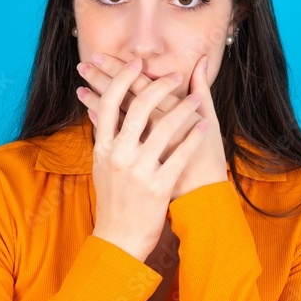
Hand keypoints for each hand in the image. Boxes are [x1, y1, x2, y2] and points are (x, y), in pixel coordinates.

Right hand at [81, 56, 208, 260]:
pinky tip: (204, 124)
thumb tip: (96, 106)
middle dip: (158, 86)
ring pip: (163, 129)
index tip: (137, 62)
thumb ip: (103, 134)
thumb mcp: (101, 165)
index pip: (110, 103)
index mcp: (103, 148)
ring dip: (182, 109)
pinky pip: (180, 156)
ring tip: (195, 98)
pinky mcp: (158, 187)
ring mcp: (138, 171)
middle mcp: (119, 156)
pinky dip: (193, 137)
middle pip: (138, 108)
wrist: (118, 238)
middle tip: (174, 75)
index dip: (122, 78)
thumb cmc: (112, 199)